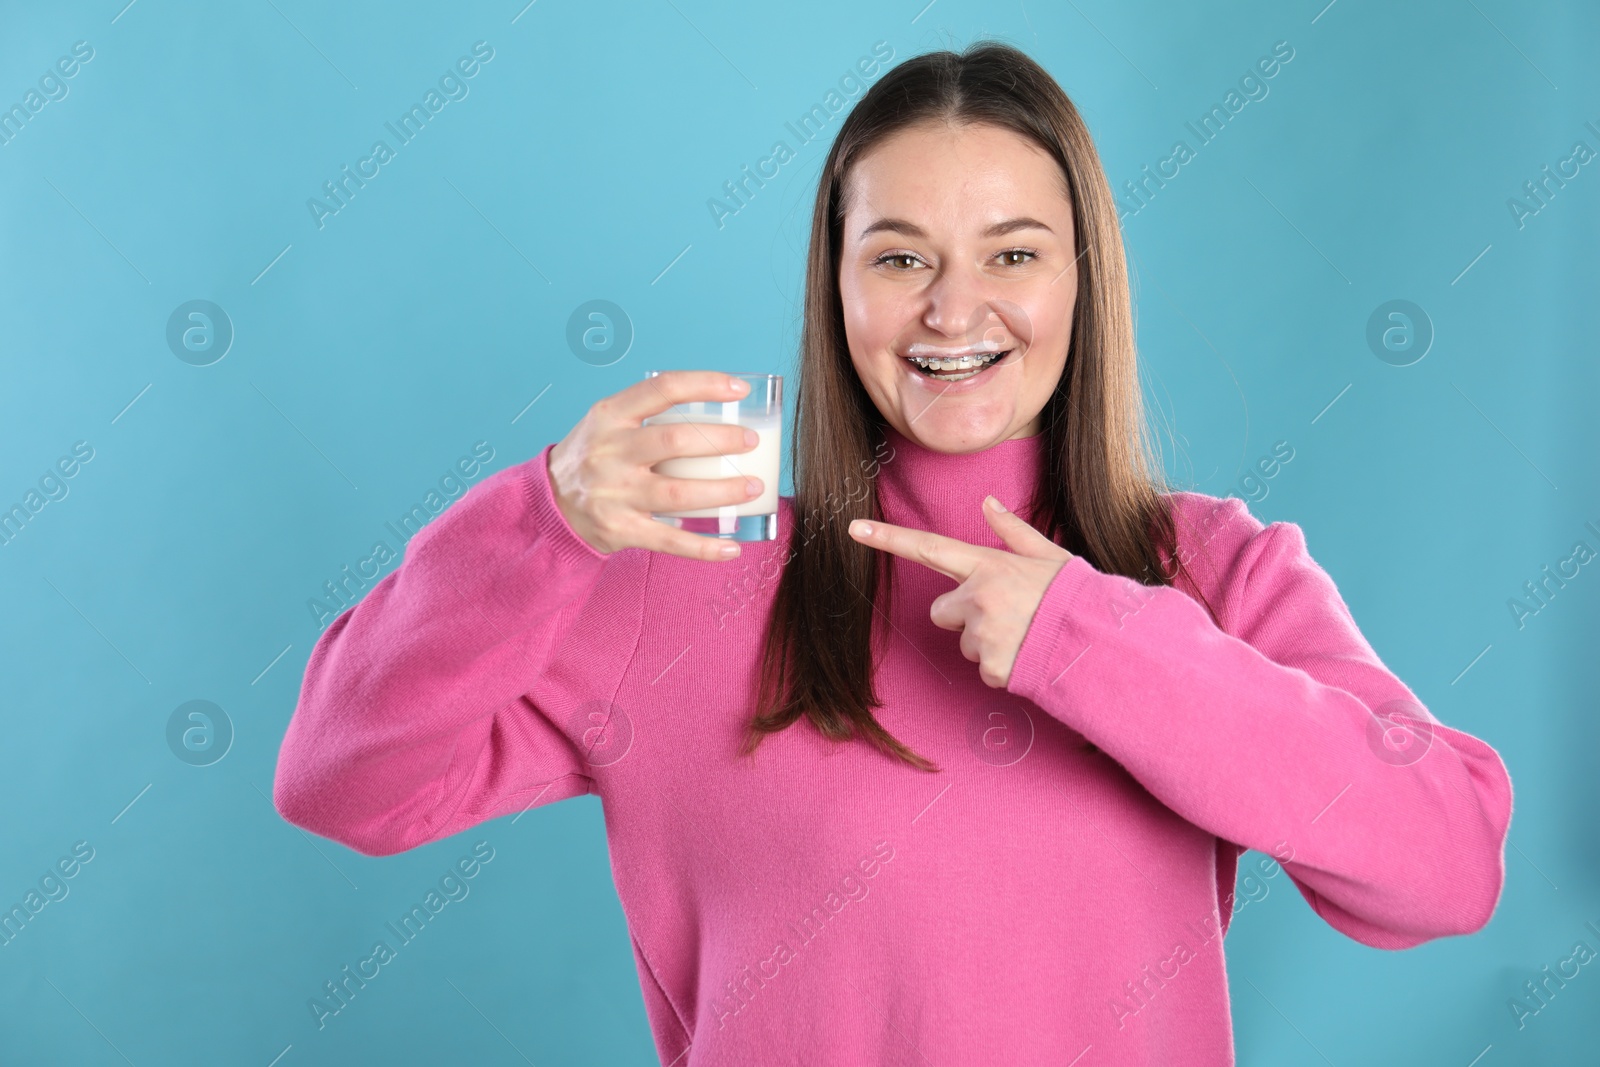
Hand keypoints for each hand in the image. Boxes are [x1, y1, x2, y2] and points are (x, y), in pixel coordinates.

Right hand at [547, 371, 764, 560]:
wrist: (549, 502)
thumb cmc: (593, 457)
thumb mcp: (607, 423)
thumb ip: (650, 414)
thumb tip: (719, 412)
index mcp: (610, 415)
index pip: (663, 388)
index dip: (705, 384)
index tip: (739, 389)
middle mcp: (610, 452)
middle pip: (675, 441)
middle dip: (722, 440)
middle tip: (751, 442)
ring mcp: (614, 493)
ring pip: (679, 493)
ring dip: (724, 491)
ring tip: (754, 487)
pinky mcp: (619, 529)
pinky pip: (670, 540)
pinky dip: (704, 548)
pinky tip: (731, 547)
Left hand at [847, 496, 1074, 687]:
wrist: (1103, 643)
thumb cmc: (1077, 597)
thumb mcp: (1049, 556)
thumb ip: (1012, 532)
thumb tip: (988, 504)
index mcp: (989, 565)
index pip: (929, 548)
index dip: (887, 538)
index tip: (853, 529)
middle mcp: (979, 597)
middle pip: (941, 610)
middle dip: (963, 615)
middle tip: (1006, 615)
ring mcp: (983, 634)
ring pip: (964, 642)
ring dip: (987, 643)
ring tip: (1025, 636)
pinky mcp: (991, 667)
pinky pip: (983, 669)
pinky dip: (1002, 667)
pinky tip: (1028, 656)